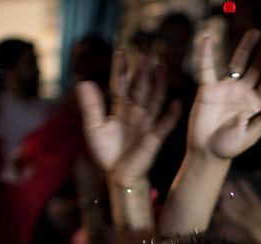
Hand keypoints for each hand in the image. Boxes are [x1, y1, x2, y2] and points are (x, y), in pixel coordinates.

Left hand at [77, 52, 181, 183]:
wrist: (118, 176)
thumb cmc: (107, 153)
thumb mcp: (94, 127)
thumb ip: (90, 106)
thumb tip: (83, 82)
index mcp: (120, 109)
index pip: (121, 84)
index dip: (122, 69)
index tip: (122, 51)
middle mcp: (135, 112)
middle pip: (141, 86)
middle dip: (144, 69)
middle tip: (148, 49)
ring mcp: (146, 123)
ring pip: (154, 99)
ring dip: (159, 83)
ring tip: (162, 66)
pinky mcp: (154, 138)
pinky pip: (164, 124)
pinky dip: (171, 115)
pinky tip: (177, 102)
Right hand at [189, 29, 260, 158]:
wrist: (205, 152)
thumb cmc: (228, 148)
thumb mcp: (248, 137)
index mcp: (255, 105)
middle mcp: (242, 93)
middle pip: (256, 68)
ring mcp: (226, 89)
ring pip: (237, 64)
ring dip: (246, 48)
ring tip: (254, 32)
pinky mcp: (208, 89)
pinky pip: (206, 69)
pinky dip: (206, 55)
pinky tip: (208, 39)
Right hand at [217, 179, 260, 243]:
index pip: (251, 197)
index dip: (246, 189)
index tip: (240, 180)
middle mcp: (252, 214)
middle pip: (240, 202)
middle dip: (233, 193)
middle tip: (225, 183)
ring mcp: (247, 221)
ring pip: (236, 208)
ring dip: (229, 200)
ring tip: (222, 191)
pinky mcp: (246, 228)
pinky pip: (236, 220)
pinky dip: (229, 214)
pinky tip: (222, 207)